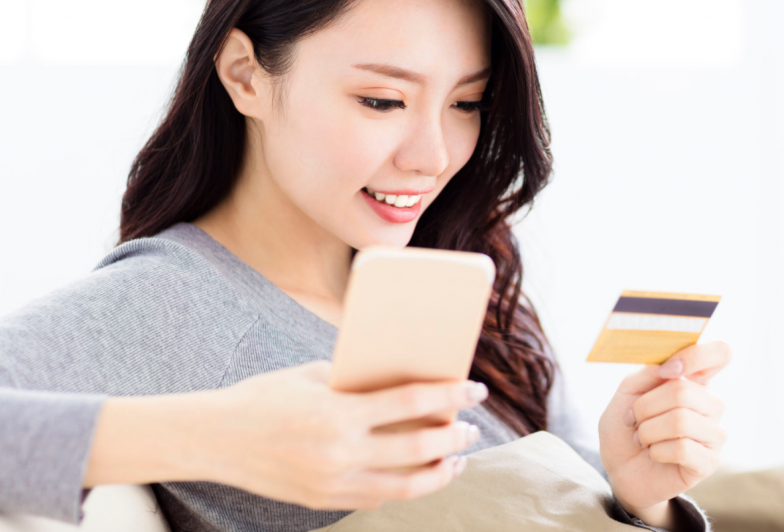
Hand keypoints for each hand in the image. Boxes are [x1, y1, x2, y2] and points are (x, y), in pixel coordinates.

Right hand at [211, 361, 487, 508]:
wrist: (215, 438)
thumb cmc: (266, 396)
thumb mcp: (313, 375)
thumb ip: (358, 380)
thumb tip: (406, 377)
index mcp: (339, 412)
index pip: (413, 402)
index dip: (451, 396)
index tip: (476, 391)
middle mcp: (340, 451)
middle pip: (419, 449)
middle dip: (454, 438)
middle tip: (472, 429)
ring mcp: (332, 482)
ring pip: (406, 486)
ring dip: (439, 473)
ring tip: (456, 459)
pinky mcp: (323, 501)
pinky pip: (376, 497)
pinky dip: (403, 486)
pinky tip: (416, 474)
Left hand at [598, 342, 730, 527]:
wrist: (620, 469)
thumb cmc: (626, 427)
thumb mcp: (626, 393)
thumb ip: (647, 374)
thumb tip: (669, 367)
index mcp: (694, 379)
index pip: (720, 352)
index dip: (696, 355)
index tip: (667, 370)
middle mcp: (711, 403)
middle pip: (684, 390)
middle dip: (646, 406)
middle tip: (634, 419)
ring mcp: (714, 433)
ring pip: (680, 421)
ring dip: (648, 431)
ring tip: (643, 439)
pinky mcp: (709, 462)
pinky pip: (682, 449)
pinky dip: (656, 451)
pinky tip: (654, 454)